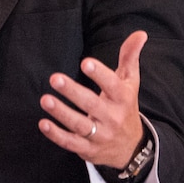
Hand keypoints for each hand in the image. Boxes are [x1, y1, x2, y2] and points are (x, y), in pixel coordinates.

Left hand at [38, 31, 147, 170]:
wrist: (132, 148)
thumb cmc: (125, 107)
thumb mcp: (130, 83)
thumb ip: (130, 57)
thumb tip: (140, 33)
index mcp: (123, 98)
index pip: (113, 85)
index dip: (100, 74)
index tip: (85, 62)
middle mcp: (112, 117)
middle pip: (92, 104)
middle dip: (73, 92)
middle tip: (54, 78)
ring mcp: (100, 135)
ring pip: (80, 125)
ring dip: (61, 113)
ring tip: (45, 99)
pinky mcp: (88, 149)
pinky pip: (71, 143)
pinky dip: (57, 135)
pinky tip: (43, 123)